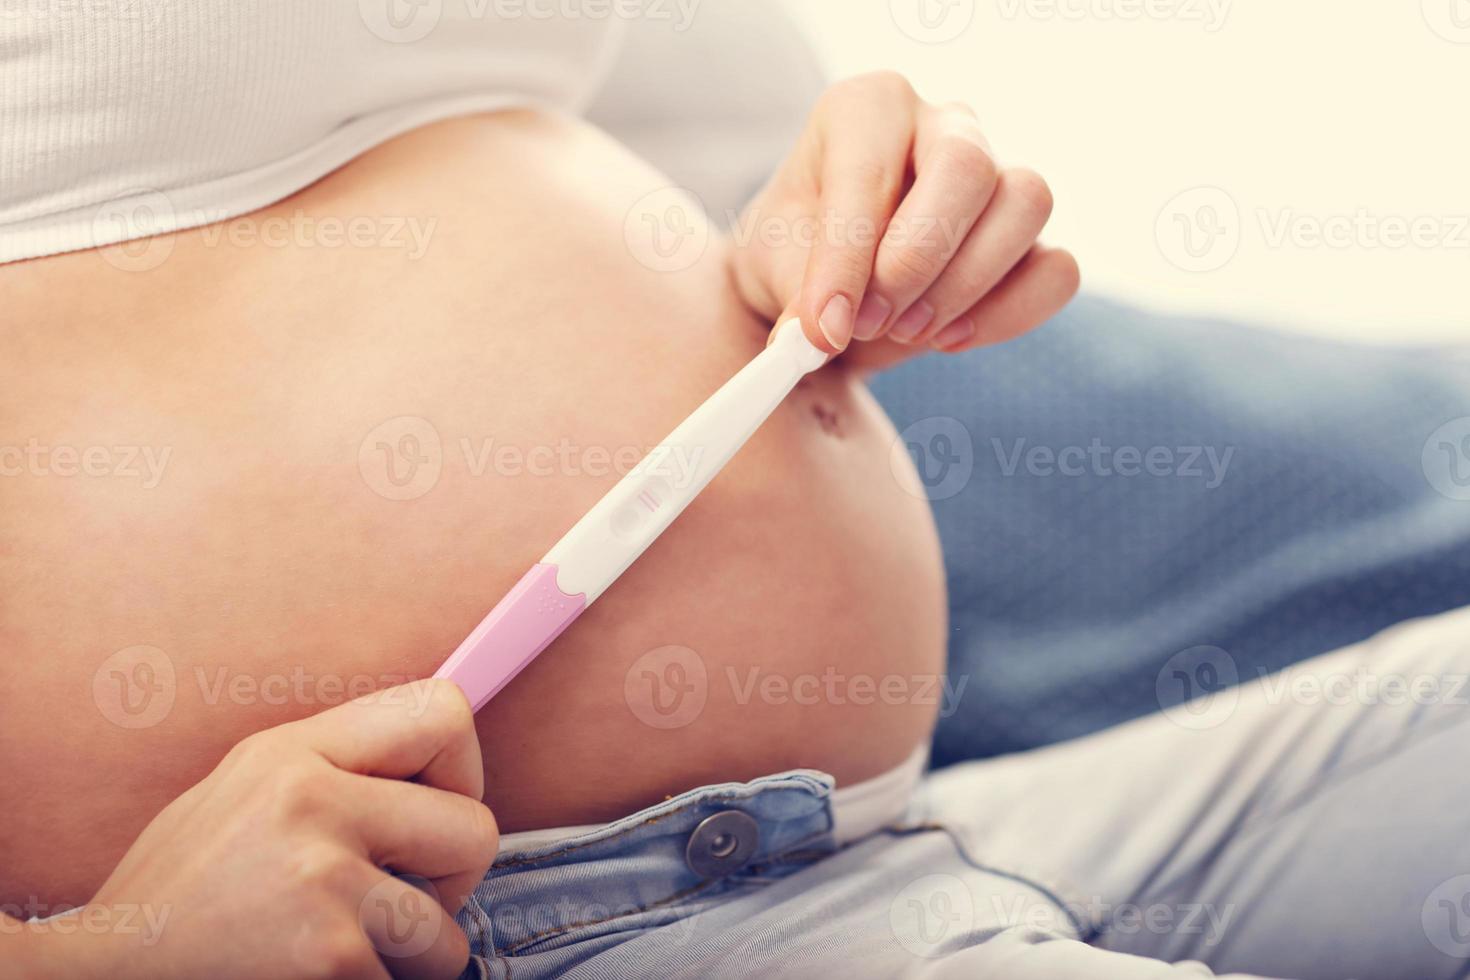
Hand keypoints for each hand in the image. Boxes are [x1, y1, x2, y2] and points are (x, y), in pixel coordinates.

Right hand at [24, 680, 497, 979]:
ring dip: (409, 956)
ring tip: (338, 947)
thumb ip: (337, 770)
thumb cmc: (182, 896)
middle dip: (453, 879)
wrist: (99, 978)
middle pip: (477, 829)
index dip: (463, 771)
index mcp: (294, 752)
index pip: (444, 712)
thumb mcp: (245, 791)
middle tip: (398, 901)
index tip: (436, 814)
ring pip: (447, 932)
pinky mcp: (330, 958)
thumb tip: (438, 763)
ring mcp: (322, 883)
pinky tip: (307, 972)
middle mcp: (313, 803)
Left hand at [729, 71, 1078, 371]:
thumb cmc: (798, 254)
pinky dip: (1007, 315)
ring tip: (902, 330)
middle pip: (967, 167)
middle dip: (917, 261)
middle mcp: (943, 124)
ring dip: (964, 287)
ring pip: (1026, 205)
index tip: (824, 327)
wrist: (831, 286)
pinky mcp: (1029, 236)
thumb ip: (797, 294)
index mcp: (869, 108)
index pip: (872, 168)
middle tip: (871, 321)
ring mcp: (999, 174)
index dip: (848, 257)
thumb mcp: (775, 267)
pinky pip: (1056, 269)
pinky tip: (948, 338)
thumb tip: (819, 334)